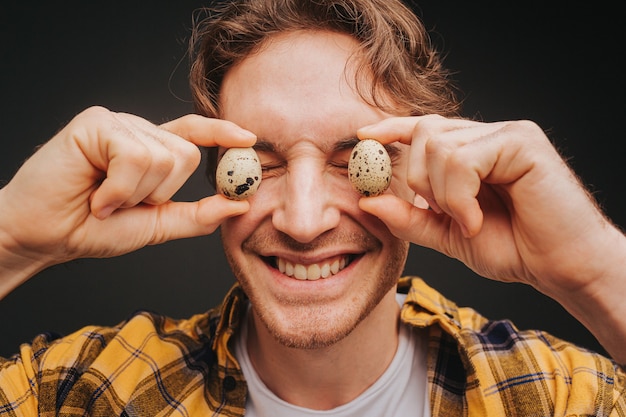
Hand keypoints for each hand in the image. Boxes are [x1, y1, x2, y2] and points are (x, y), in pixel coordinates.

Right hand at [0, 106, 254, 294]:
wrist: (44, 236)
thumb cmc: (94, 228)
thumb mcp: (156, 225)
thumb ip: (197, 215)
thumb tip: (240, 205)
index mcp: (151, 148)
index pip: (193, 132)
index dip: (221, 132)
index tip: (250, 138)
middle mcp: (138, 130)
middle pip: (187, 154)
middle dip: (160, 193)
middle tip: (123, 203)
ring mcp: (117, 123)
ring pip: (163, 157)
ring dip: (135, 194)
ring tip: (105, 199)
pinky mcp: (96, 123)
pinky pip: (135, 156)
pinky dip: (119, 188)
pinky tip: (95, 194)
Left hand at [357, 115, 625, 359]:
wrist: (561, 266)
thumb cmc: (514, 247)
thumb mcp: (448, 234)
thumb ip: (409, 217)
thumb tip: (367, 201)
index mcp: (470, 150)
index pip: (422, 126)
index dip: (391, 128)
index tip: (362, 135)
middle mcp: (485, 135)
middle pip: (423, 134)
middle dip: (419, 181)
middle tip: (445, 214)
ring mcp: (504, 134)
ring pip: (438, 147)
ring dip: (443, 195)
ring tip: (468, 220)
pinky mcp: (520, 141)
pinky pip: (463, 159)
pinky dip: (459, 196)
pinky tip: (476, 218)